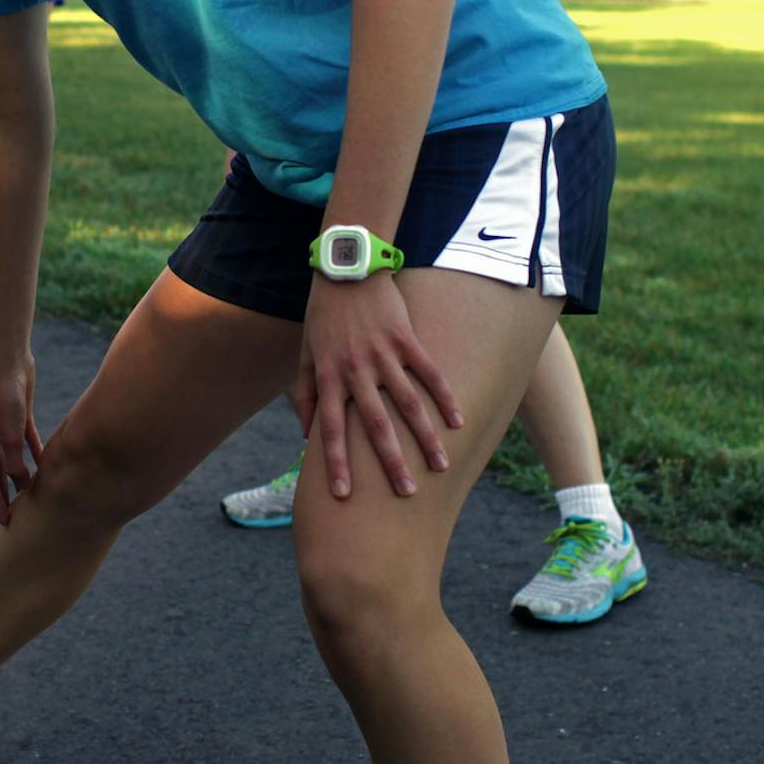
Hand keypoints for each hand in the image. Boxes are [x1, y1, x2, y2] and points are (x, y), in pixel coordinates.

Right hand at [0, 354, 43, 524]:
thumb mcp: (10, 433)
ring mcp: (8, 430)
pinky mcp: (21, 419)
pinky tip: (47, 464)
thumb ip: (14, 460)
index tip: (6, 522)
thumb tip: (21, 485)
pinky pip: (29, 444)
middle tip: (18, 515)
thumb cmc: (5, 398)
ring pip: (14, 462)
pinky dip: (36, 455)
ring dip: (21, 478)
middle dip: (6, 496)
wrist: (9, 365)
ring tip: (34, 494)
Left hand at [300, 275, 461, 500]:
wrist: (346, 268)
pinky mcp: (406, 338)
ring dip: (425, 437)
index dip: (336, 462)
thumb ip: (305, 393)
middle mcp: (355, 369)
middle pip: (374, 424)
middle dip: (390, 461)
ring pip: (407, 403)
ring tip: (440, 465)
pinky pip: (429, 372)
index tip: (343, 495)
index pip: (330, 429)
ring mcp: (382, 354)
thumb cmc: (323, 315)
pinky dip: (444, 397)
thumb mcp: (306, 353)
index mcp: (328, 376)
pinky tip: (458, 421)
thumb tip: (304, 433)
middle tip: (406, 492)